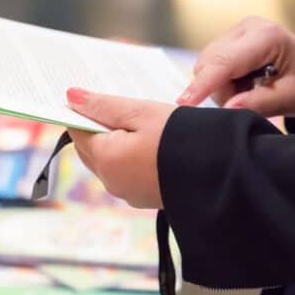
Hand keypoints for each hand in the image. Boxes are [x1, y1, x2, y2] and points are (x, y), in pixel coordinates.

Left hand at [66, 88, 175, 208]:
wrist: (224, 174)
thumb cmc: (182, 138)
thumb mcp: (142, 113)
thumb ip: (104, 106)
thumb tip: (70, 97)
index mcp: (105, 160)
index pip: (77, 131)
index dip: (83, 112)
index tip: (93, 97)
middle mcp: (111, 181)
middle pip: (90, 148)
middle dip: (98, 127)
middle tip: (115, 105)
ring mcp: (128, 193)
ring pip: (109, 161)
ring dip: (115, 142)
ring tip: (136, 120)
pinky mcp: (145, 197)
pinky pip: (127, 172)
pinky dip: (130, 156)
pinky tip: (149, 141)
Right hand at [177, 16, 294, 116]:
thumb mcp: (292, 97)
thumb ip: (259, 103)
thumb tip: (228, 108)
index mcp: (266, 36)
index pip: (225, 62)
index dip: (203, 84)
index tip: (184, 102)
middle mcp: (246, 27)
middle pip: (209, 63)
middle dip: (219, 90)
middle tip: (246, 102)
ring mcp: (235, 31)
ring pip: (206, 65)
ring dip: (220, 86)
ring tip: (249, 91)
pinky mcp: (228, 40)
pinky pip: (210, 65)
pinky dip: (221, 81)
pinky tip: (243, 83)